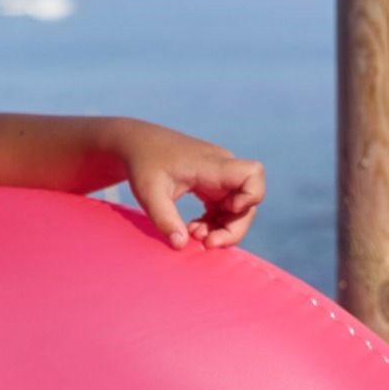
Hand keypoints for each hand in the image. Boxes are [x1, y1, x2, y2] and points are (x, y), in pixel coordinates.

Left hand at [115, 118, 265, 249]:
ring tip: (193, 235)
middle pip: (248, 201)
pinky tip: (193, 228)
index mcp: (211, 166)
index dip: (250, 196)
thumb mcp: (149, 193)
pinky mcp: (212, 185)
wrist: (138, 144)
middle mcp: (222, 170)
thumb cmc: (144, 164)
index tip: (227, 210)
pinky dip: (214, 223)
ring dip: (222, 228)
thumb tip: (181, 245)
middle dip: (233, 228)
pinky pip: (225, 208)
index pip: (252, 174)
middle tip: (206, 243)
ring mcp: (219, 178)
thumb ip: (164, 218)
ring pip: (238, 208)